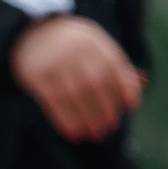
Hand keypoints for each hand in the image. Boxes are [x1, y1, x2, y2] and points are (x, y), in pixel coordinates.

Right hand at [10, 16, 143, 142]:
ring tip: (94, 134)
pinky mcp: (38, 76)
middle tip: (110, 127)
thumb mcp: (93, 46)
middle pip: (95, 82)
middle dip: (106, 108)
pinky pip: (54, 102)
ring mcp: (55, 63)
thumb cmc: (71, 46)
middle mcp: (76, 50)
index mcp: (93, 41)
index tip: (131, 106)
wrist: (31, 33)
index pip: (113, 65)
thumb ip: (114, 66)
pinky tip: (73, 133)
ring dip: (87, 119)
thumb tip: (137, 91)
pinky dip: (65, 120)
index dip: (125, 86)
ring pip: (75, 95)